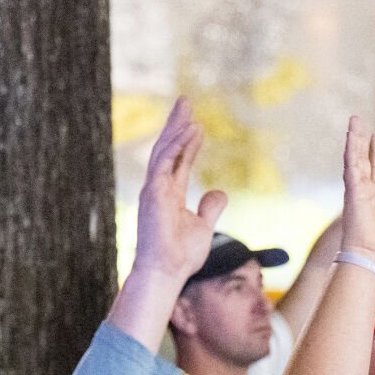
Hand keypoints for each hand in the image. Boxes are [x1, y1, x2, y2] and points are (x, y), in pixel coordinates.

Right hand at [133, 99, 227, 283]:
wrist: (166, 272)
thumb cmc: (181, 256)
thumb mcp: (203, 227)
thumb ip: (210, 208)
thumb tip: (220, 192)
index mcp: (169, 194)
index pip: (180, 161)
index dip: (188, 142)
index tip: (198, 125)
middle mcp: (159, 188)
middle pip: (168, 148)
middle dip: (177, 124)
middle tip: (186, 102)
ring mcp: (154, 189)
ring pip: (165, 150)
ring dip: (177, 128)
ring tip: (188, 108)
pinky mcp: (153, 192)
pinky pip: (165, 161)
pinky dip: (178, 144)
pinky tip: (190, 129)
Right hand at [340, 117, 374, 268]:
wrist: (369, 258)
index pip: (374, 170)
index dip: (374, 153)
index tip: (374, 136)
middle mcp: (364, 191)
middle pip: (362, 159)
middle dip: (360, 139)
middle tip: (357, 120)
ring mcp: (357, 190)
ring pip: (354, 158)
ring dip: (353, 138)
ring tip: (353, 120)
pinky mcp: (352, 191)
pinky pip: (351, 166)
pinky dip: (350, 150)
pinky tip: (350, 135)